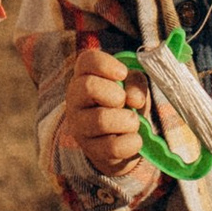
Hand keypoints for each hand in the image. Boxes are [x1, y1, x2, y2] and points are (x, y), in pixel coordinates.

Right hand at [63, 41, 149, 179]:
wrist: (121, 142)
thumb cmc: (125, 106)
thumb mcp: (133, 87)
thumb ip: (136, 84)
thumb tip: (133, 99)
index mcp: (84, 76)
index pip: (86, 60)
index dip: (106, 64)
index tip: (122, 73)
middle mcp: (75, 99)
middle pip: (89, 86)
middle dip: (116, 94)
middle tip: (123, 102)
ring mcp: (79, 126)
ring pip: (101, 119)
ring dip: (127, 120)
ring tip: (132, 122)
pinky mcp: (90, 150)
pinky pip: (113, 146)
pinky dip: (132, 142)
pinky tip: (133, 139)